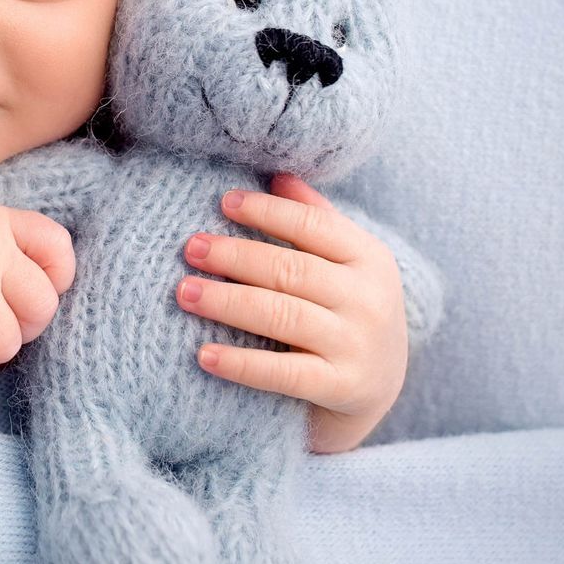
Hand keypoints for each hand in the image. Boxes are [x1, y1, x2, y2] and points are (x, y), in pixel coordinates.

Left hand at [176, 173, 407, 454]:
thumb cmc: (347, 311)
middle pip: (291, 269)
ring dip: (227, 302)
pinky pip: (282, 374)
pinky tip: (203, 355)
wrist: (378, 388)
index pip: (313, 225)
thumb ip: (315, 219)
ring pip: (281, 316)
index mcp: (370, 258)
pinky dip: (240, 364)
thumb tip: (277, 175)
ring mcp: (355, 346)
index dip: (267, 212)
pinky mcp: (339, 387)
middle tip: (190, 248)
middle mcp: (368, 300)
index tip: (222, 202)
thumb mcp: (346, 264)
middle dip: (235, 256)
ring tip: (184, 292)